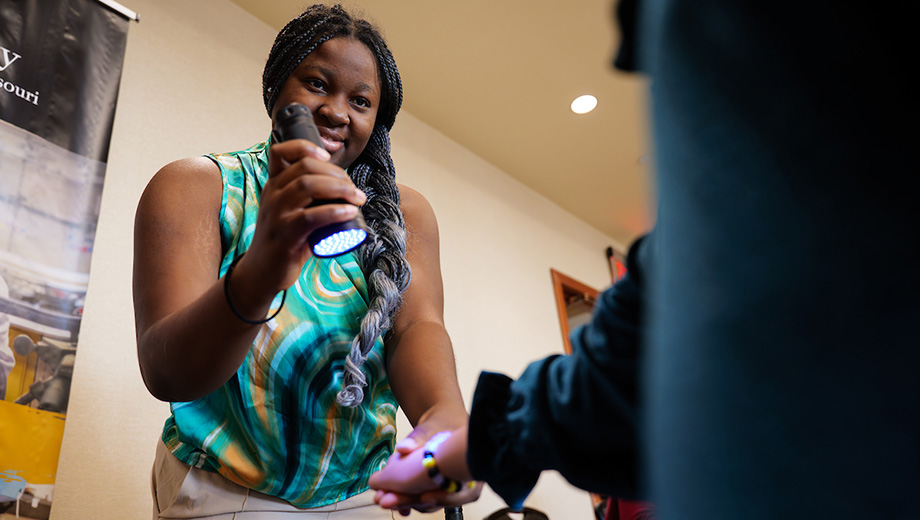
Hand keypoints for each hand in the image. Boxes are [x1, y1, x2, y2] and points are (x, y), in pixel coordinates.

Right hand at [242, 139, 366, 292]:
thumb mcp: (289, 210)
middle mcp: (272, 195)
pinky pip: (311, 217)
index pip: (280, 152)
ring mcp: (277, 214)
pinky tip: (349, 212)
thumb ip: (306, 197)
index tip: (327, 157)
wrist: (262, 271)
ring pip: (308, 186)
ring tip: (358, 199)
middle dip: (336, 173)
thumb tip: (343, 186)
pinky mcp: (286, 235)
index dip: (304, 146)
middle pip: (305, 168)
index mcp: (273, 185)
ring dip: (340, 189)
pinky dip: (334, 211)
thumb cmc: (284, 239)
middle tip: (354, 189)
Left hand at [370, 426, 480, 514]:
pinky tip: (387, 498)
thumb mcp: (431, 428)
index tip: (424, 497)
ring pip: (429, 502)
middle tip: (388, 500)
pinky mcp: (431, 489)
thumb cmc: (442, 423)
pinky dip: (404, 500)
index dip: (445, 497)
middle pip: (441, 499)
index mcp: (470, 466)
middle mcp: (461, 482)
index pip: (465, 492)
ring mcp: (445, 488)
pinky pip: (420, 499)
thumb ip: (417, 439)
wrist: (441, 421)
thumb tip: (403, 448)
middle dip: (412, 500)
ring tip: (383, 498)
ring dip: (404, 502)